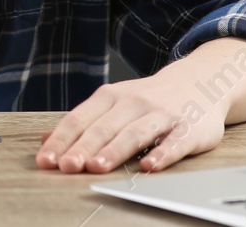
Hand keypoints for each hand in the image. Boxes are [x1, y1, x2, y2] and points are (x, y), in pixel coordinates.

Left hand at [34, 71, 224, 173]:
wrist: (201, 79)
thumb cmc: (149, 98)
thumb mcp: (113, 102)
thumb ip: (83, 122)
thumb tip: (45, 140)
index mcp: (111, 96)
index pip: (80, 119)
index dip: (61, 140)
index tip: (46, 160)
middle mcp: (134, 102)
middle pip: (104, 127)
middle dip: (83, 148)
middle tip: (67, 166)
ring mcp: (162, 113)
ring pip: (135, 133)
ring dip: (114, 150)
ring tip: (97, 167)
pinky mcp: (189, 128)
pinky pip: (175, 142)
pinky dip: (162, 154)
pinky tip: (149, 166)